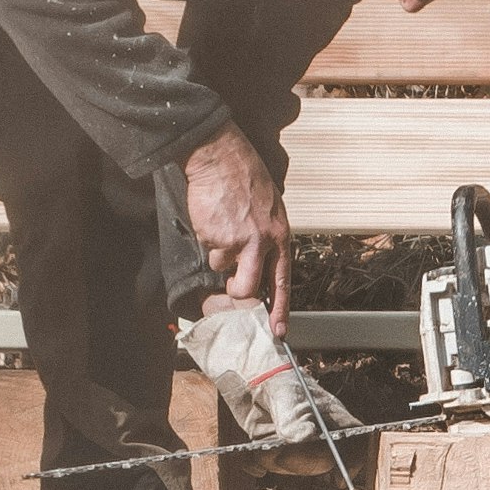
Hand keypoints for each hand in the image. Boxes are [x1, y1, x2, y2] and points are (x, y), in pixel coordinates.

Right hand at [180, 124, 291, 332]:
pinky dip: (207, 236)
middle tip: (230, 282)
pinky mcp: (216, 237)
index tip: (278, 331)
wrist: (220, 158)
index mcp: (279, 236)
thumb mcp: (269, 209)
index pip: (282, 281)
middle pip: (248, 288)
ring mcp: (239, 241)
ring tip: (222, 226)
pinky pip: (208, 248)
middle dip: (236, 291)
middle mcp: (263, 242)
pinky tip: (213, 216)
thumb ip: (267, 238)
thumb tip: (260, 265)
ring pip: (222, 267)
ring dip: (218, 253)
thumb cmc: (244, 178)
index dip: (280, 309)